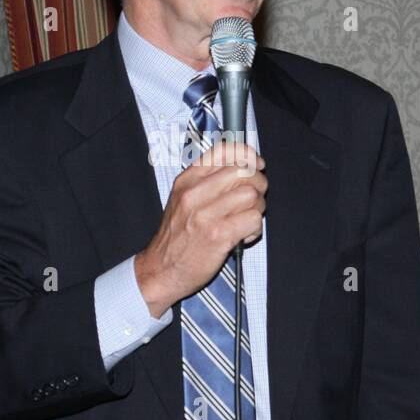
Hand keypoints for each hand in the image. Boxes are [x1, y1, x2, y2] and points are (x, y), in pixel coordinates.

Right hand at [135, 141, 265, 317]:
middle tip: (253, 198)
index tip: (255, 164)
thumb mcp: (182, 198)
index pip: (224, 151)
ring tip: (247, 218)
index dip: (247, 155)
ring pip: (252, 195)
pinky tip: (245, 235)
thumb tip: (243, 164)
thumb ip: (207, 180)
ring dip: (258, 207)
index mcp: (187, 180)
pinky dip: (255, 228)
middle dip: (258, 183)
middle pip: (244, 171)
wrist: (161, 269)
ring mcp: (206, 215)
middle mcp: (194, 194)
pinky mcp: (218, 236)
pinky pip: (254, 219)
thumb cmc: (177, 235)